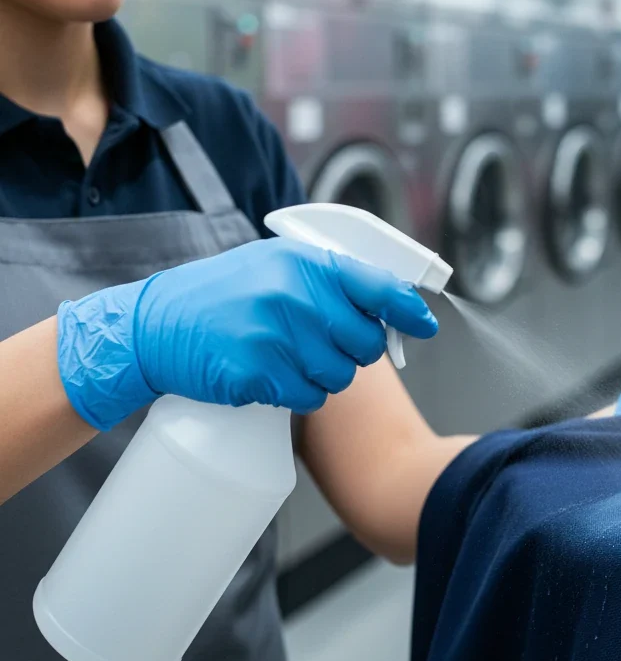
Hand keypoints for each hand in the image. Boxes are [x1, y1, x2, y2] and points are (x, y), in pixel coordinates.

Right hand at [57, 239, 438, 430]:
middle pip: (364, 343)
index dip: (408, 310)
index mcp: (304, 264)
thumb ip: (327, 280)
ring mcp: (276, 335)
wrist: (156, 325)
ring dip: (323, 374)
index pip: (378, 287)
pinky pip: (309, 396)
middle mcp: (295, 295)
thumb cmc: (221, 295)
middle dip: (352, 350)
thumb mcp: (275, 266)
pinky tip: (273, 376)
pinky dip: (299, 393)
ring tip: (289, 357)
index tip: (425, 325)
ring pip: (340, 375)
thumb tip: (387, 304)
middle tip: (320, 344)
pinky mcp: (257, 373)